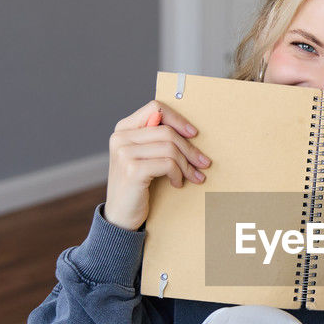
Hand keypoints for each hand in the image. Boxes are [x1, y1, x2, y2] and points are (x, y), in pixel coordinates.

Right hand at [104, 101, 209, 230]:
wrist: (120, 216)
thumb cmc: (137, 185)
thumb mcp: (143, 157)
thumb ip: (155, 140)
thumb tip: (190, 131)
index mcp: (123, 129)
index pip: (155, 108)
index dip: (178, 119)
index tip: (193, 134)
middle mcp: (120, 138)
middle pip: (167, 131)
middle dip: (190, 149)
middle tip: (204, 163)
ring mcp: (124, 153)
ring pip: (170, 148)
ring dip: (187, 164)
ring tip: (194, 176)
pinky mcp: (133, 170)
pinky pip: (167, 164)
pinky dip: (178, 174)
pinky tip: (178, 183)